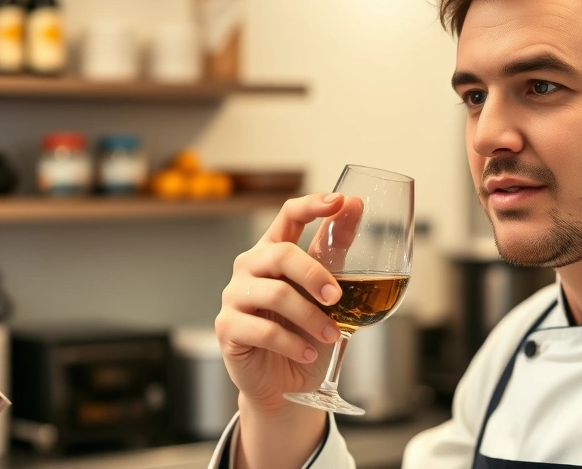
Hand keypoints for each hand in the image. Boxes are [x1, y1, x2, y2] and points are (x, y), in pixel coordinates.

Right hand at [215, 192, 362, 412]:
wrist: (284, 381)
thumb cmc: (304, 331)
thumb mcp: (325, 289)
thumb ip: (335, 249)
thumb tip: (354, 204)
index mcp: (273, 251)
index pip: (287, 215)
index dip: (311, 205)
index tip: (338, 200)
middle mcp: (249, 267)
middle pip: (281, 254)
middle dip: (315, 275)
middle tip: (338, 297)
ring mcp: (234, 296)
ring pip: (275, 294)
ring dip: (311, 317)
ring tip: (331, 336)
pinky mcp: (227, 328)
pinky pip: (264, 330)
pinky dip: (293, 344)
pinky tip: (308, 354)